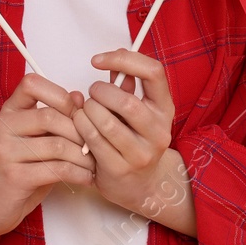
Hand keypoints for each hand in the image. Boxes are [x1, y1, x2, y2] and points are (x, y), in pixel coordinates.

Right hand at [0, 73, 93, 244]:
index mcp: (7, 112)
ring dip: (82, 156)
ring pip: (57, 144)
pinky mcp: (13, 176)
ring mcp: (4, 151)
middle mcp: (1, 126)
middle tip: (93, 145)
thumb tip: (79, 97)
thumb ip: (55, 119)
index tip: (77, 112)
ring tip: (92, 164)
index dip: (60, 95)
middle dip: (79, 131)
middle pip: (50, 116)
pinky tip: (86, 177)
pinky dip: (78, 173)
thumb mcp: (35, 141)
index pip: (31, 84)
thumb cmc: (16, 172)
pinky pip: (56, 169)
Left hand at [71, 49, 195, 233]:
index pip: (153, 72)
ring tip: (85, 111)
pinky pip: (93, 140)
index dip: (124, 59)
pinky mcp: (120, 168)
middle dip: (100, 92)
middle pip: (127, 101)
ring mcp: (141, 153)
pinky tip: (80, 125)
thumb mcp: (136, 112)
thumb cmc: (134, 139)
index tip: (98, 60)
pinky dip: (81, 126)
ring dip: (87, 111)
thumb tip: (109, 62)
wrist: (141, 185)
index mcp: (165, 108)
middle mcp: (159, 131)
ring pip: (106, 122)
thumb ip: (124, 87)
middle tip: (91, 94)